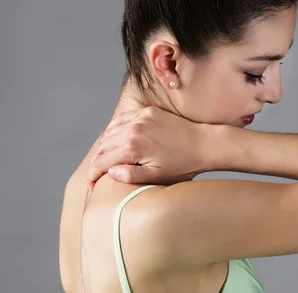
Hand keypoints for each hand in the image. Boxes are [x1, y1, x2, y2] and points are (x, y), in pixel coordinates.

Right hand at [86, 106, 208, 190]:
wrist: (205, 144)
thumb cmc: (183, 165)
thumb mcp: (158, 176)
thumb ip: (131, 175)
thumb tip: (110, 172)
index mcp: (132, 148)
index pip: (101, 162)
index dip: (92, 175)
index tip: (92, 185)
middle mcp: (133, 130)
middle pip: (102, 146)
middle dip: (96, 162)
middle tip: (96, 175)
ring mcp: (140, 118)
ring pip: (110, 132)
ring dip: (103, 146)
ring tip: (104, 160)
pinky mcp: (148, 112)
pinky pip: (123, 119)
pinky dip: (114, 129)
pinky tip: (113, 138)